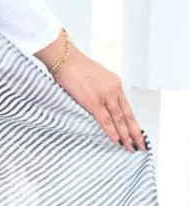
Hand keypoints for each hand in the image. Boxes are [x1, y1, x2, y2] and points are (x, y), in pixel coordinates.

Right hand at [34, 32, 146, 152]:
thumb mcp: (95, 77)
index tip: (138, 132)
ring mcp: (104, 96)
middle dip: (135, 132)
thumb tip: (100, 104)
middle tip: (141, 144)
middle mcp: (114, 90)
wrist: (65, 58)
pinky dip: (112, 132)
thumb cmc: (74, 66)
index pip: (127, 108)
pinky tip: (117, 140)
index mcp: (115, 83)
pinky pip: (105, 120)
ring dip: (126, 135)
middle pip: (127, 115)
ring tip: (131, 147)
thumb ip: (101, 90)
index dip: (133, 122)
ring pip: (119, 120)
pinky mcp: (93, 101)